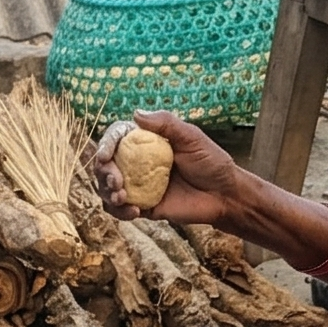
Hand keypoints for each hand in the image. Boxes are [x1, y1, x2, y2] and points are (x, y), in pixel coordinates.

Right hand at [93, 111, 242, 228]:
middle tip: (116, 182)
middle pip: (105, 164)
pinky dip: (119, 211)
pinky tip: (134, 212)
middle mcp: (137, 163)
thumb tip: (135, 114)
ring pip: (106, 188)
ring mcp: (138, 185)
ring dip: (106, 193)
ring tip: (122, 197)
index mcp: (145, 142)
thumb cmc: (211, 162)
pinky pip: (119, 209)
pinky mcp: (143, 206)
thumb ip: (166, 124)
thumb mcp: (191, 138)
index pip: (116, 139)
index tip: (105, 156)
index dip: (105, 145)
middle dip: (103, 173)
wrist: (224, 195)